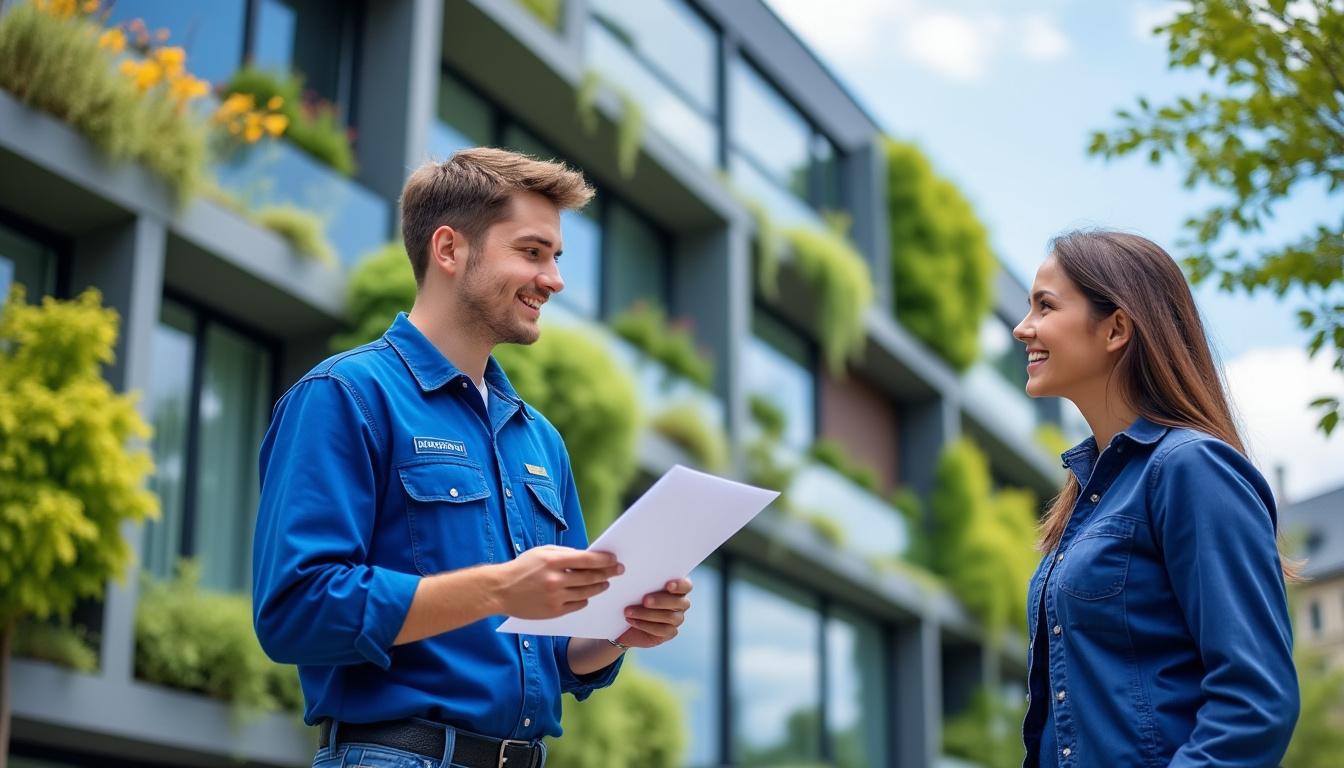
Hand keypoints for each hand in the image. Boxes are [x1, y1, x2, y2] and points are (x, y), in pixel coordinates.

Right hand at [493, 546, 622, 619]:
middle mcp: (556, 580)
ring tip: (605, 583)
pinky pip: (578, 605)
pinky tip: (587, 594)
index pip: (587, 560)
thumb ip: (564, 554)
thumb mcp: (542, 552)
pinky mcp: (553, 612)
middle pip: (591, 577)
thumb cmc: (522, 568)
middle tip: (618, 571)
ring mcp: (555, 597)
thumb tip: (587, 557)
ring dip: (599, 587)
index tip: (614, 559)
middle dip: (608, 573)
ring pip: (587, 592)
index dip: (604, 559)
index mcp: (554, 561)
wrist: (500, 590)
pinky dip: (584, 599)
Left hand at [615, 577, 692, 648]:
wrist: (625, 619)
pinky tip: (632, 620)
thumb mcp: (636, 586)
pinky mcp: (670, 632)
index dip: (680, 585)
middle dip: (661, 601)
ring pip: (670, 617)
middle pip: (680, 602)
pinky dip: (645, 625)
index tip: (668, 585)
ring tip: (629, 611)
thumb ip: (643, 579)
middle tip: (644, 600)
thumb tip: (633, 575)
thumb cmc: (632, 596)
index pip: (686, 585)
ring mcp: (677, 619)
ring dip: (648, 614)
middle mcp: (681, 603)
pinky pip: (662, 630)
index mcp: (678, 587)